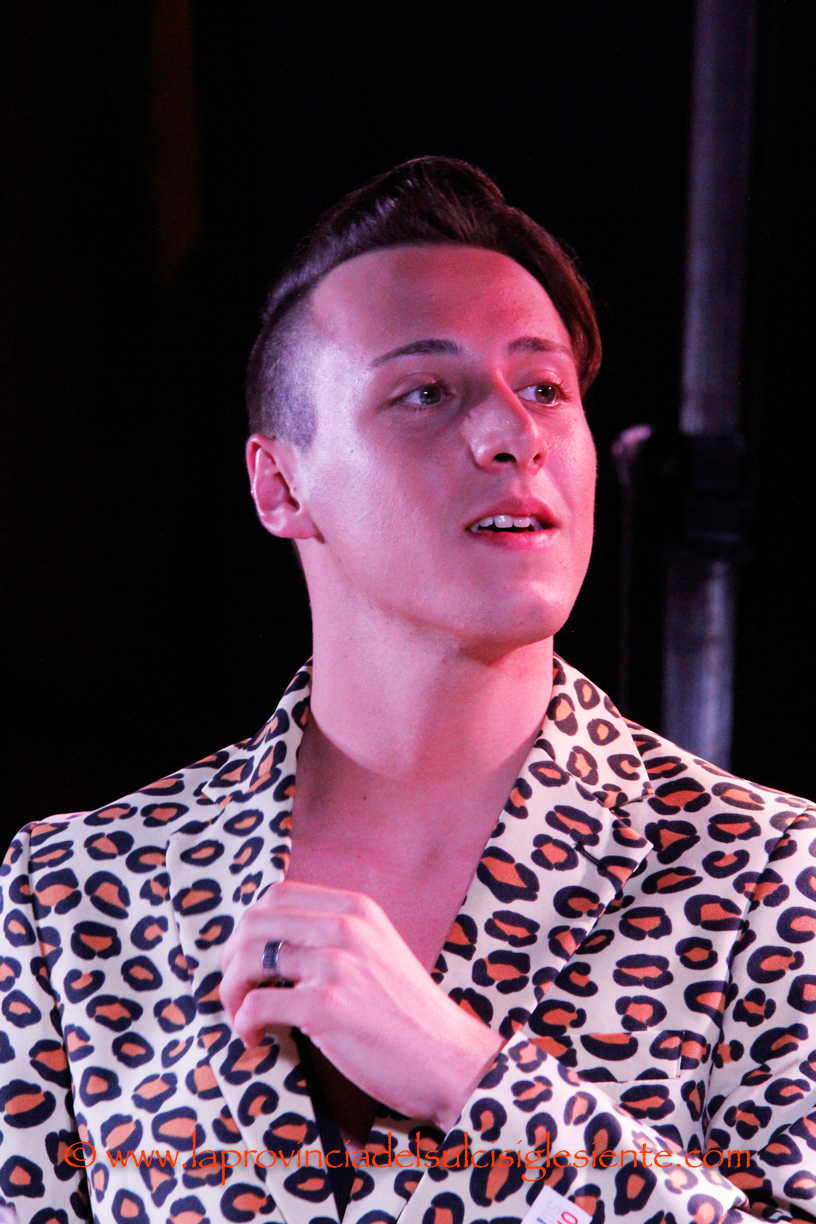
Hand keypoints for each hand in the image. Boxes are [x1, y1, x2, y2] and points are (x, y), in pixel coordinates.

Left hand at [219, 881, 503, 1131]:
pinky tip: (255, 1038)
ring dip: (230, 991)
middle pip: (254, 922)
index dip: (249, 926)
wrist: (446, 1056)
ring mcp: (336, 964)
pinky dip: (243, 1023)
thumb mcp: (375, 949)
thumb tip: (271, 941)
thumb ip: (334, 935)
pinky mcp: (327, 1006)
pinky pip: (257, 1005)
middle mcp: (345, 927)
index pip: (277, 894)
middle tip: (234, 989)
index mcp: (355, 908)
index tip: (245, 957)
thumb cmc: (405, 1011)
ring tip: (239, 1015)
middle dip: (230, 957)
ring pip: (249, 960)